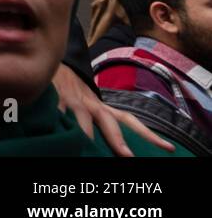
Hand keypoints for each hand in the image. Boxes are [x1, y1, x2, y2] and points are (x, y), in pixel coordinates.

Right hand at [51, 64, 173, 154]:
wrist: (49, 61)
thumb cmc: (71, 90)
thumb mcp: (87, 102)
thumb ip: (96, 119)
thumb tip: (111, 144)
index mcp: (102, 107)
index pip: (129, 121)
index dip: (149, 135)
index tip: (169, 148)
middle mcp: (91, 104)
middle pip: (108, 122)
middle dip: (117, 140)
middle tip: (127, 156)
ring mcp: (72, 101)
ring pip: (82, 118)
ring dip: (85, 133)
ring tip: (85, 147)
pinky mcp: (54, 97)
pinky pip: (57, 112)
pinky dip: (57, 121)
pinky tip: (56, 131)